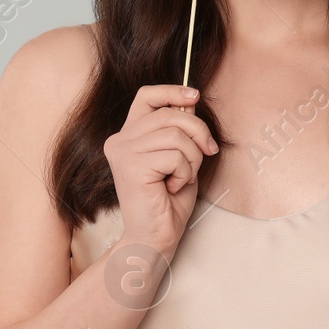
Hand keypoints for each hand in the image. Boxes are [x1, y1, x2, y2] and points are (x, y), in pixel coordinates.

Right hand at [103, 85, 218, 254]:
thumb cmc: (168, 202)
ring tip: (182, 177)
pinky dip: (185, 172)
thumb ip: (180, 131)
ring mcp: (122, 152)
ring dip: (192, 158)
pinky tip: (172, 188)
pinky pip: (175, 155)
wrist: (155, 238)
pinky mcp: (130, 166)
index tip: (195, 96)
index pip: (146, 96)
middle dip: (199, 131)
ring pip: (176, 135)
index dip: (172, 90)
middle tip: (209, 151)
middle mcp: (119, 140)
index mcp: (128, 136)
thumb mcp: (179, 158)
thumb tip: (191, 102)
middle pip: (170, 113)